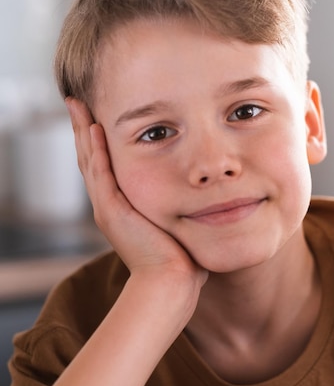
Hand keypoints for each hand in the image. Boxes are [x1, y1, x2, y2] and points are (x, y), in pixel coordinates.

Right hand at [66, 98, 206, 286]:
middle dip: (84, 128)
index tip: (98, 116)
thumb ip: (180, 205)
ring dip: (83, 131)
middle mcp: (109, 205)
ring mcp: (108, 208)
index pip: (104, 166)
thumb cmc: (181, 259)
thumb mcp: (177, 223)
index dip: (98, 141)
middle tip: (77, 102)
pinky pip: (100, 173)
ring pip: (88, 161)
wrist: (172, 283)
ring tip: (77, 105)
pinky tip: (94, 128)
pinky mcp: (112, 211)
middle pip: (89, 158)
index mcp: (121, 207)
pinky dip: (96, 150)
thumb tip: (203, 193)